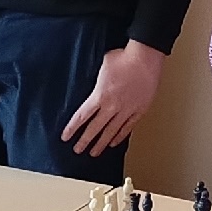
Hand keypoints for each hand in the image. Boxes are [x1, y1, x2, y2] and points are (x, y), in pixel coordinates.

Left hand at [62, 40, 165, 155]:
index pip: (82, 116)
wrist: (146, 57)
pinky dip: (120, 136)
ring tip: (94, 153)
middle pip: (95, 128)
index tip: (65, 137)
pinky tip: (114, 143)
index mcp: (100, 95)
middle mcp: (112, 106)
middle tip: (78, 150)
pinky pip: (128, 127)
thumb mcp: (102, 66)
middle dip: (84, 141)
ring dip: (101, 143)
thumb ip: (97, 79)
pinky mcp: (139, 110)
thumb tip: (93, 83)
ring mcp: (127, 110)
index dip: (72, 128)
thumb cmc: (124, 57)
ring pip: (111, 132)